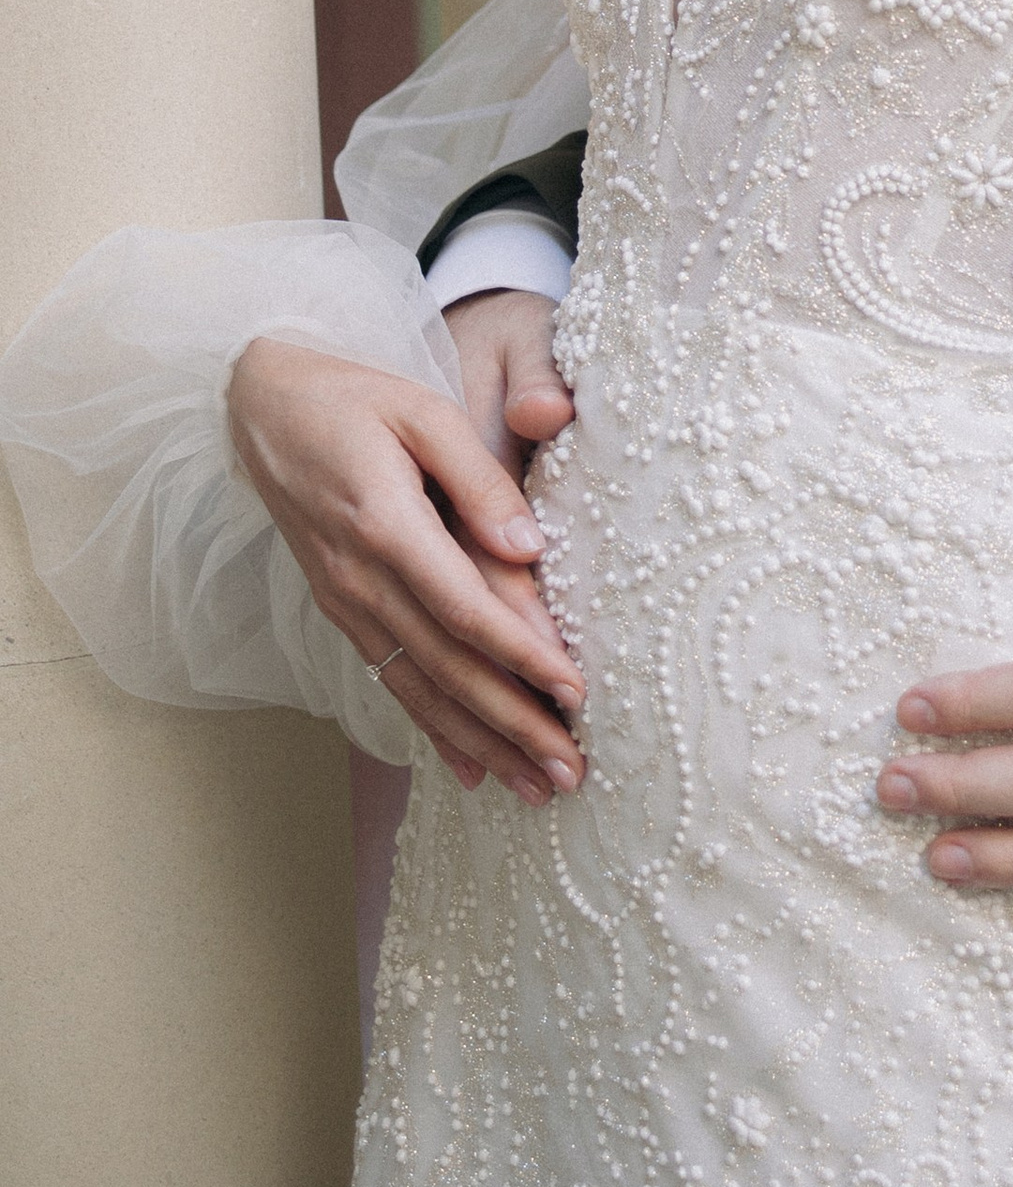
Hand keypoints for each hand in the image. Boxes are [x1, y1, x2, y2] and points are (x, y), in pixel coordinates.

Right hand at [226, 301, 585, 806]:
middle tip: (570, 771)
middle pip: (448, 667)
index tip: (575, 692)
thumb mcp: (423, 411)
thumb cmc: (354, 399)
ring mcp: (346, 602)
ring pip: (421, 688)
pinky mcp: (341, 610)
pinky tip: (471, 766)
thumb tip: (529, 548)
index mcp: (386, 525)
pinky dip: (433, 728)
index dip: (522, 655)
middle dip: (513, 724)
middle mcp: (360, 579)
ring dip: (481, 743)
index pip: (466, 608)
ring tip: (535, 788)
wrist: (263, 408)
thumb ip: (479, 479)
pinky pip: (391, 679)